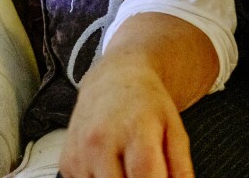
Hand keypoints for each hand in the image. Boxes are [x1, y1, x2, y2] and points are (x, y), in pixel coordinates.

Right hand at [58, 57, 193, 177]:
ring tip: (128, 166)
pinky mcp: (67, 164)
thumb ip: (181, 166)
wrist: (114, 80)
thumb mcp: (175, 129)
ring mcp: (80, 155)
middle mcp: (102, 143)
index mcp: (134, 132)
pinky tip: (110, 165)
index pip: (145, 177)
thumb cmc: (147, 104)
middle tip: (146, 172)